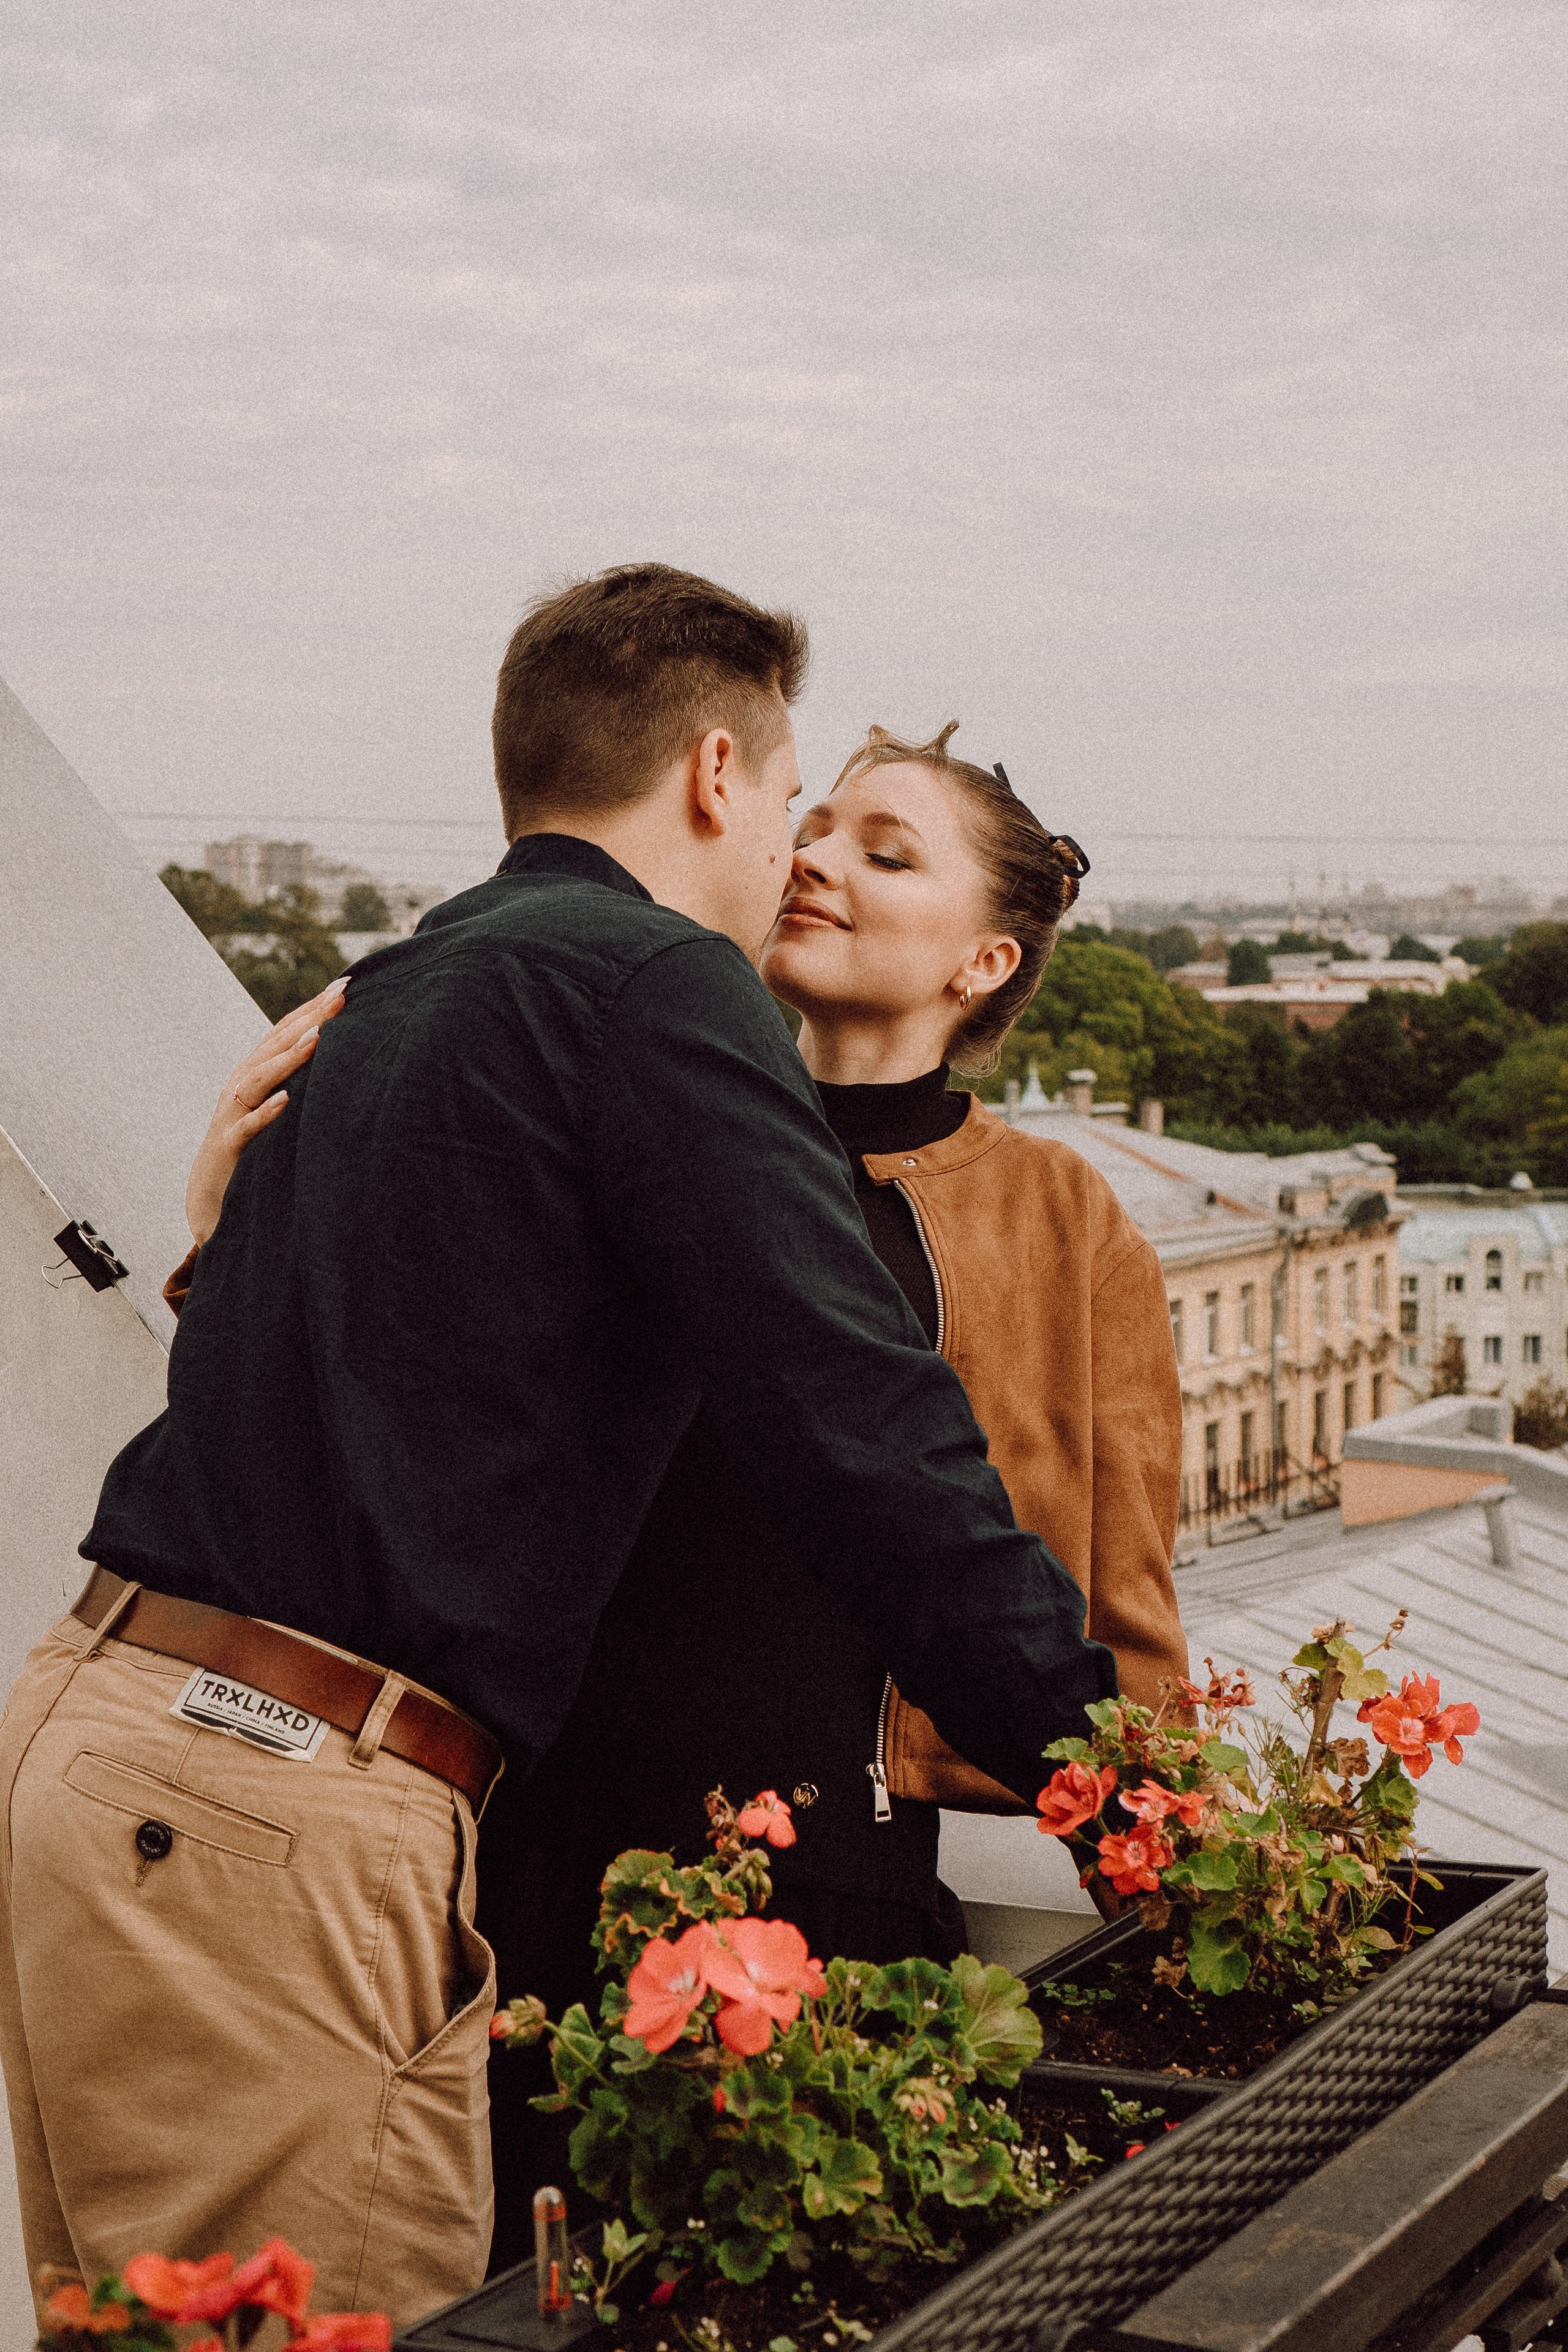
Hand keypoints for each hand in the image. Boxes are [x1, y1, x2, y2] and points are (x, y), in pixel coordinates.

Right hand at [186, 979, 347, 1243]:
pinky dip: (265, 1113)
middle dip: (308, 1020)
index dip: (312, 1008)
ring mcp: (232, 1114)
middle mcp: (241, 1085)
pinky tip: (286, 1100)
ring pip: (258, 1080)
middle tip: (340, 997)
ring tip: (318, 1039)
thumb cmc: (251, 1147)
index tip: (345, 986)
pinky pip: (247, 1128)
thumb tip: (338, 1055)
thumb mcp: (274, 1107)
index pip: (285, 1032)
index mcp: (255, 1072)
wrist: (209, 1195)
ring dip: (288, 1059)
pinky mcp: (229, 1146)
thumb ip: (297, 1080)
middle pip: (275, 1046)